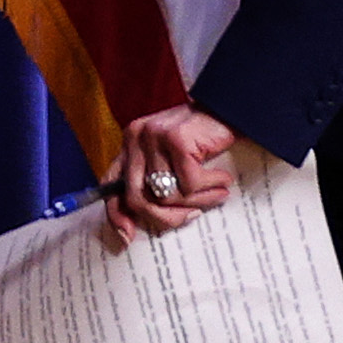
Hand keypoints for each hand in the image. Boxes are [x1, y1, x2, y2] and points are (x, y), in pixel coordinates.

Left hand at [101, 104, 240, 243]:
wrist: (232, 105)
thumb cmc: (202, 137)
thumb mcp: (170, 158)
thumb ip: (154, 180)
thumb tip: (135, 226)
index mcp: (130, 142)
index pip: (111, 185)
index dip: (117, 214)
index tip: (128, 236)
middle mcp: (136, 137)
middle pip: (138, 198)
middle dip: (167, 216)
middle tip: (192, 216)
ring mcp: (154, 137)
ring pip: (167, 195)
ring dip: (198, 201)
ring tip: (216, 194)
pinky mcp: (176, 139)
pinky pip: (189, 184)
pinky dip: (211, 187)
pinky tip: (223, 179)